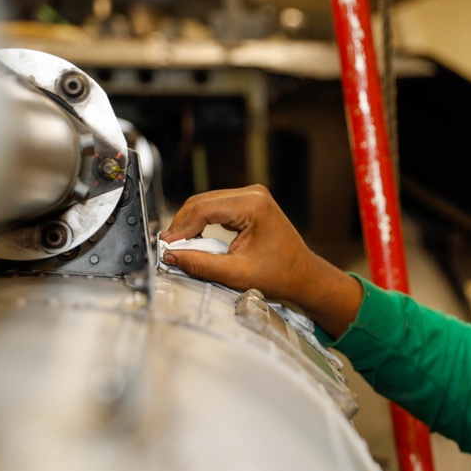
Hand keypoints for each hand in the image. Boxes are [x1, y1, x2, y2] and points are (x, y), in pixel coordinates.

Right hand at [162, 185, 361, 336]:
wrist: (304, 275)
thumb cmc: (280, 275)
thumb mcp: (236, 273)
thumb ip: (201, 264)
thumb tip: (171, 255)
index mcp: (253, 206)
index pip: (204, 210)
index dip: (181, 228)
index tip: (166, 245)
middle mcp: (253, 194)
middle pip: (203, 202)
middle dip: (183, 224)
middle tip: (168, 245)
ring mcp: (253, 196)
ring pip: (208, 204)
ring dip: (191, 223)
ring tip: (178, 244)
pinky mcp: (250, 204)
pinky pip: (218, 208)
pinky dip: (203, 222)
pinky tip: (194, 238)